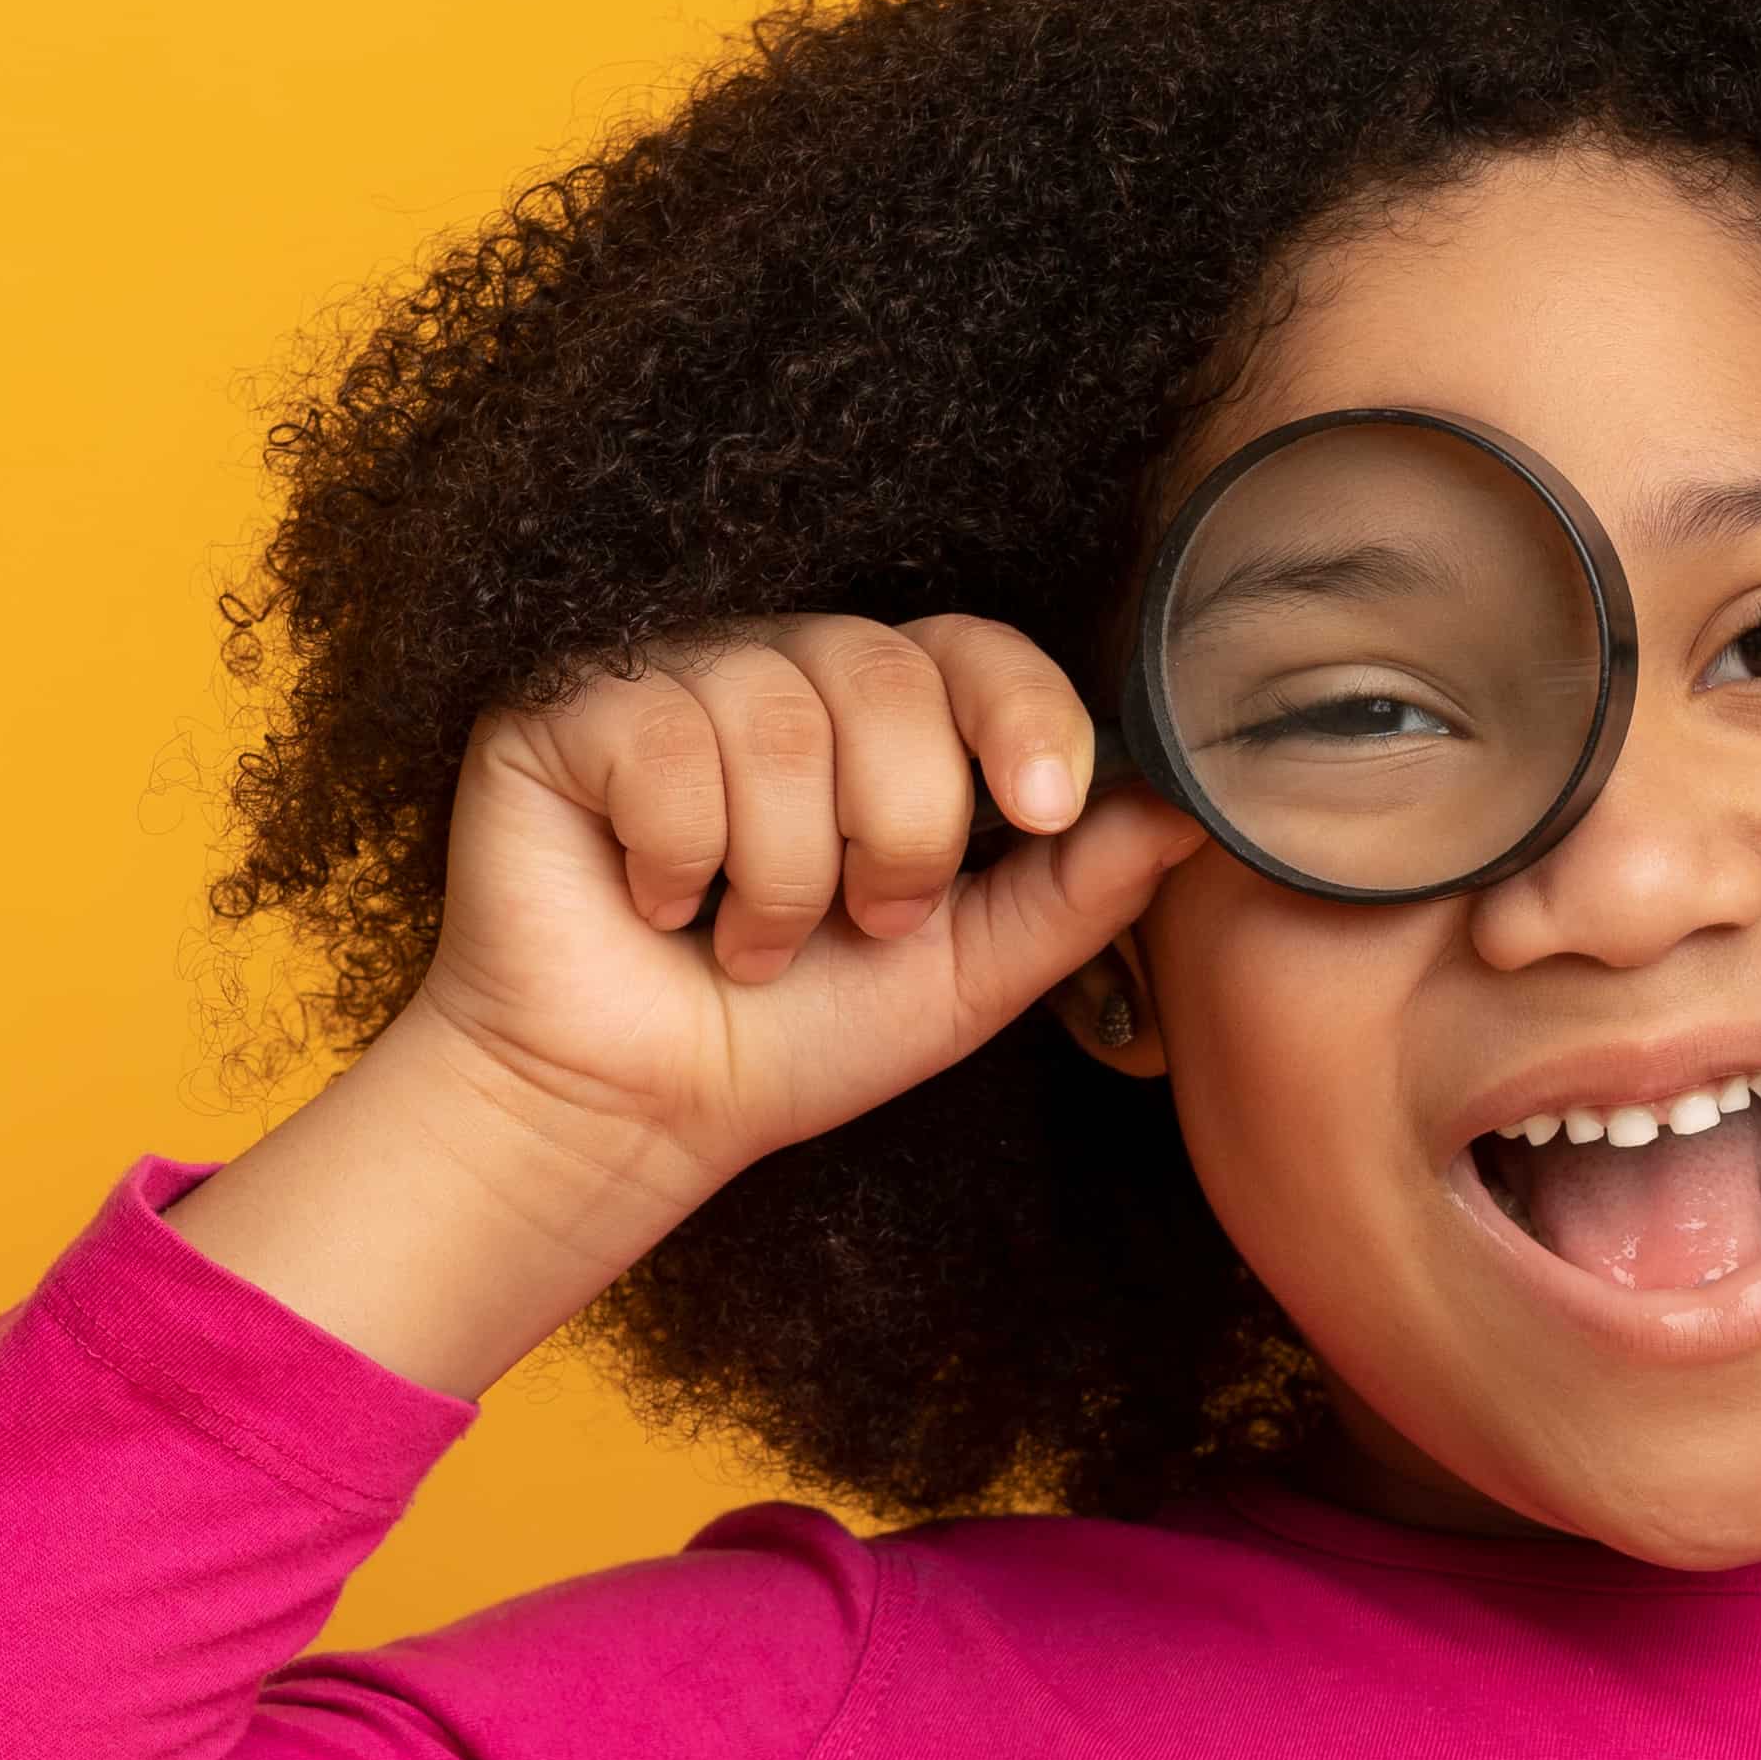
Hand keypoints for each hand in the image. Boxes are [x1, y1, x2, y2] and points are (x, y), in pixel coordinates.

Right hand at [410, 612, 1203, 1190]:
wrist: (642, 1110)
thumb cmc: (799, 1037)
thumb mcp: (971, 975)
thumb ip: (1078, 890)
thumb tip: (1191, 807)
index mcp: (886, 717)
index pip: (974, 650)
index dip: (1019, 713)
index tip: (1041, 810)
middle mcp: (784, 673)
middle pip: (884, 673)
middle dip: (896, 832)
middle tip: (861, 927)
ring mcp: (674, 679)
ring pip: (775, 717)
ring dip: (782, 876)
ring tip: (752, 944)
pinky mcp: (568, 711)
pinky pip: (660, 741)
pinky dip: (679, 860)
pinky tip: (660, 905)